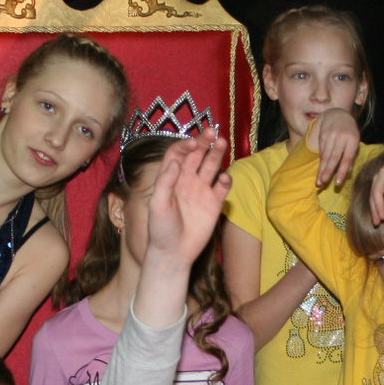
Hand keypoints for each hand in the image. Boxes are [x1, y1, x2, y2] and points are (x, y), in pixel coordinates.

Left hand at [144, 134, 231, 269]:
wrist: (174, 253)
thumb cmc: (160, 229)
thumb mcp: (158, 205)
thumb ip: (166, 182)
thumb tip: (176, 161)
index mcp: (171, 178)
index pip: (178, 153)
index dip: (185, 145)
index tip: (193, 144)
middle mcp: (187, 180)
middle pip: (197, 155)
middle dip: (204, 142)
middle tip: (213, 131)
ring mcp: (202, 190)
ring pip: (211, 166)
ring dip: (217, 154)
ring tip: (222, 143)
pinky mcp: (214, 203)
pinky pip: (222, 187)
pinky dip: (225, 180)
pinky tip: (223, 178)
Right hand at [306, 108, 360, 187]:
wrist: (337, 114)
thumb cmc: (349, 132)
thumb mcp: (354, 142)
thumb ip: (351, 156)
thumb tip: (347, 172)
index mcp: (353, 140)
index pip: (347, 158)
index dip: (342, 171)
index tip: (337, 183)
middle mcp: (342, 137)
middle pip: (334, 157)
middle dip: (328, 171)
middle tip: (322, 184)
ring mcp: (331, 136)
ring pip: (325, 156)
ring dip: (321, 170)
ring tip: (319, 182)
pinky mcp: (323, 135)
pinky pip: (321, 151)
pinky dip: (321, 162)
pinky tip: (320, 171)